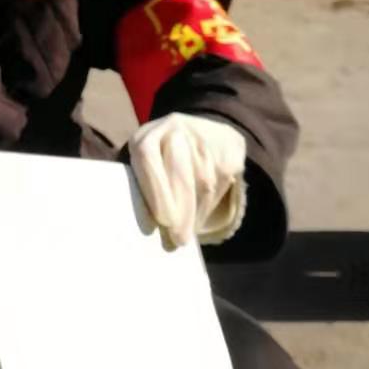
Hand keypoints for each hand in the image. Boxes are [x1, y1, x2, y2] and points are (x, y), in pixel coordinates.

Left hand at [127, 112, 246, 247]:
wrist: (198, 129)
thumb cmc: (159, 161)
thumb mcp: (141, 166)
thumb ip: (140, 189)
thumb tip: (148, 227)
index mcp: (146, 135)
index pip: (147, 158)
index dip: (156, 191)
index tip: (163, 221)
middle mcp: (175, 130)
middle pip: (181, 174)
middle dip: (182, 212)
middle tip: (179, 239)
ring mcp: (204, 138)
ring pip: (203, 184)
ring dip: (195, 214)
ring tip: (186, 234)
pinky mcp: (228, 148)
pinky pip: (221, 183)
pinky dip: (210, 206)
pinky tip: (199, 217)